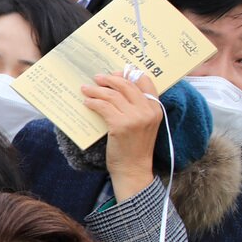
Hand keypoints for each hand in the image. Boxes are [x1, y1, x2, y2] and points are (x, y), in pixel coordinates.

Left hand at [81, 72, 160, 201]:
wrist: (133, 169)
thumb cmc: (134, 147)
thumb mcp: (143, 124)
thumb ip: (136, 107)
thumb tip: (115, 89)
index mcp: (156, 108)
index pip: (146, 81)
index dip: (129, 74)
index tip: (115, 72)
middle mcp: (148, 110)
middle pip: (127, 85)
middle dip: (110, 79)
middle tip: (97, 78)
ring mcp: (135, 118)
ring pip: (113, 95)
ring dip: (97, 90)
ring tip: (86, 89)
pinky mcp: (121, 125)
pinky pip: (104, 107)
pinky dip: (93, 103)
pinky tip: (87, 103)